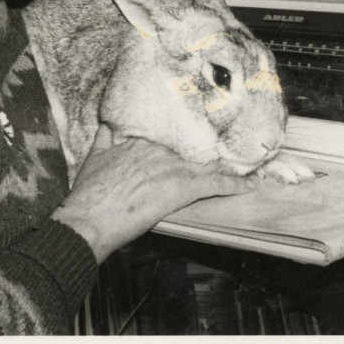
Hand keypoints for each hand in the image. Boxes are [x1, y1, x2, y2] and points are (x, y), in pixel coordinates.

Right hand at [51, 125, 257, 262]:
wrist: (89, 218)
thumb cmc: (88, 193)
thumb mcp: (93, 158)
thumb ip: (104, 138)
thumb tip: (106, 125)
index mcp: (141, 141)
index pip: (174, 137)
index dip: (190, 141)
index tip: (205, 138)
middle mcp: (159, 149)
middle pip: (194, 148)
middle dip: (213, 152)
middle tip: (236, 149)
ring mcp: (171, 167)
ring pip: (208, 163)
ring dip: (231, 165)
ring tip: (254, 165)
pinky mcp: (180, 187)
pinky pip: (214, 183)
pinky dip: (234, 185)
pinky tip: (251, 186)